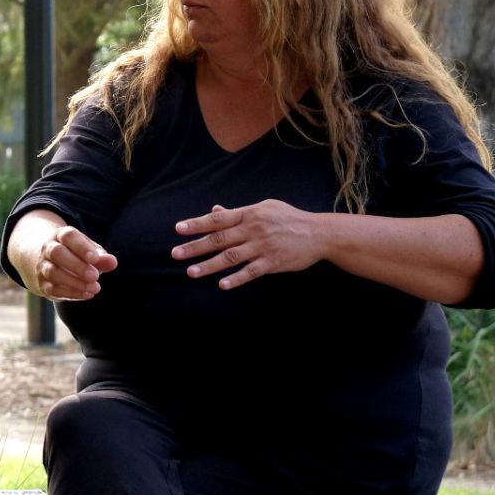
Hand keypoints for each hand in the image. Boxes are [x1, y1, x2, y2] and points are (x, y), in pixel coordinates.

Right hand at [32, 225, 117, 300]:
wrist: (47, 260)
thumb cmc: (75, 254)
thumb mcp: (89, 252)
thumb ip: (101, 257)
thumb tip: (112, 262)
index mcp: (61, 236)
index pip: (68, 236)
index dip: (81, 247)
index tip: (95, 258)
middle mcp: (48, 249)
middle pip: (56, 253)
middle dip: (76, 265)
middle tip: (95, 276)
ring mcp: (43, 266)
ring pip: (52, 272)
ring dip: (74, 282)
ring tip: (95, 287)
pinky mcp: (43, 284)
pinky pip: (53, 288)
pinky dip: (71, 293)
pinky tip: (87, 294)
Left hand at [171, 201, 322, 288]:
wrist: (319, 233)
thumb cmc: (288, 218)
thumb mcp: (264, 209)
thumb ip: (237, 212)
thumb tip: (214, 210)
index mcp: (249, 214)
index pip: (217, 219)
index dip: (197, 224)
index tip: (178, 229)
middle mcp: (253, 229)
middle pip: (219, 239)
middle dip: (195, 247)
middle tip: (175, 254)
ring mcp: (263, 246)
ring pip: (231, 257)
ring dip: (209, 265)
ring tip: (191, 272)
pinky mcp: (273, 262)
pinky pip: (251, 272)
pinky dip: (236, 278)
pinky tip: (222, 285)